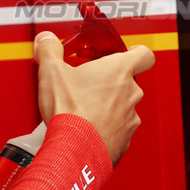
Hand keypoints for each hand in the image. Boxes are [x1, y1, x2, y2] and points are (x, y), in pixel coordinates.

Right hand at [34, 31, 154, 165]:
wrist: (75, 149)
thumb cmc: (70, 112)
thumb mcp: (52, 72)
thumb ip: (50, 51)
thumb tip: (46, 41)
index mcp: (119, 71)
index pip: (144, 55)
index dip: (136, 52)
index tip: (128, 53)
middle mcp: (130, 93)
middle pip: (129, 82)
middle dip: (111, 83)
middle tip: (89, 85)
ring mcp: (130, 118)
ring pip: (124, 106)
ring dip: (109, 106)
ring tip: (84, 110)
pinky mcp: (124, 139)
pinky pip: (118, 129)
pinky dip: (106, 128)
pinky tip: (87, 129)